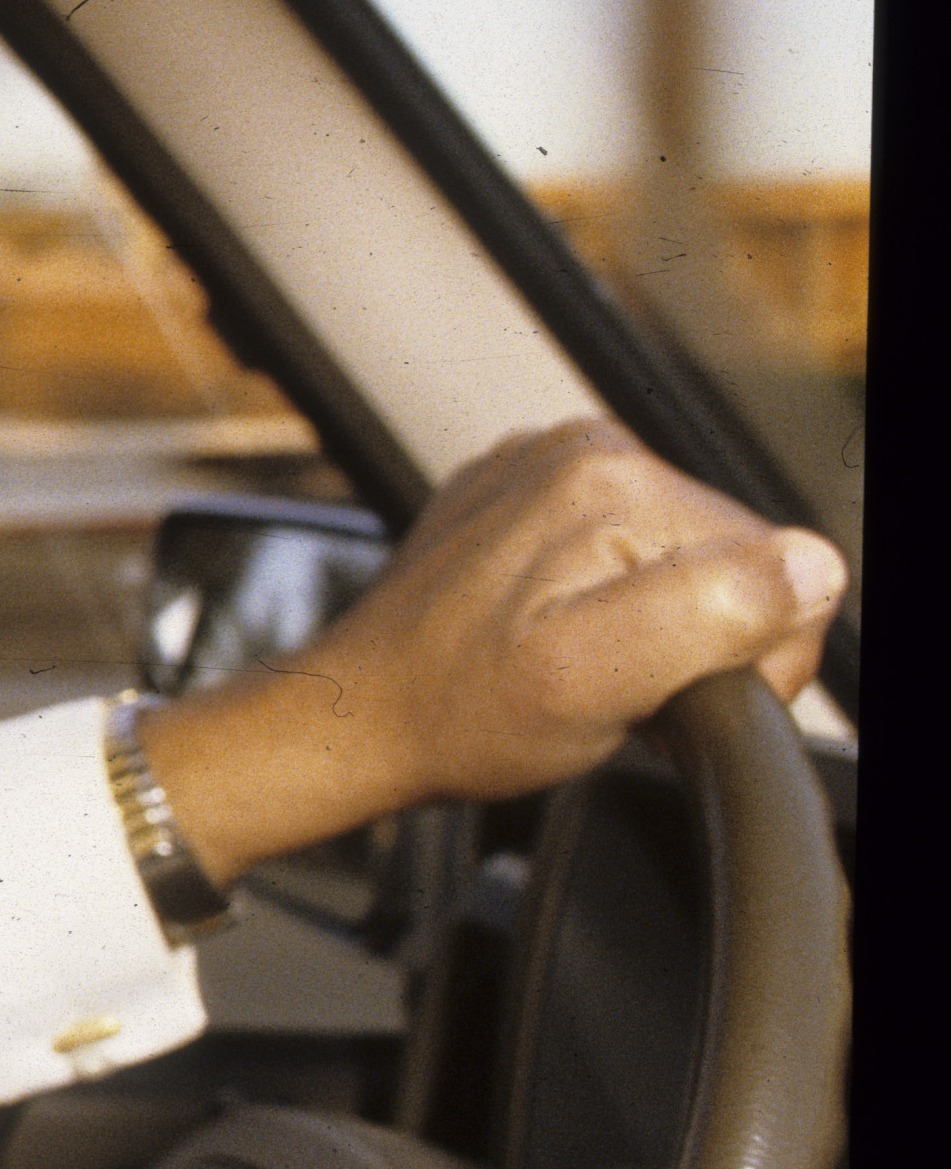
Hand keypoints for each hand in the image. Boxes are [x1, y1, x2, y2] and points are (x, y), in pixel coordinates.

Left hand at [140, 420, 847, 883]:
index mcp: (613, 478)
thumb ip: (712, 613)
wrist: (359, 716)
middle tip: (626, 692)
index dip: (754, 654)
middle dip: (704, 639)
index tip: (679, 699)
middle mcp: (585, 452)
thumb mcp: (597, 682)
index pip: (783, 565)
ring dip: (660, 627)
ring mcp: (549, 471)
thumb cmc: (459, 712)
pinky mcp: (526, 502)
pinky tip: (562, 639)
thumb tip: (807, 567)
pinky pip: (625, 555)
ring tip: (590, 668)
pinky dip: (613, 607)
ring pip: (686, 560)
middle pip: (736, 558)